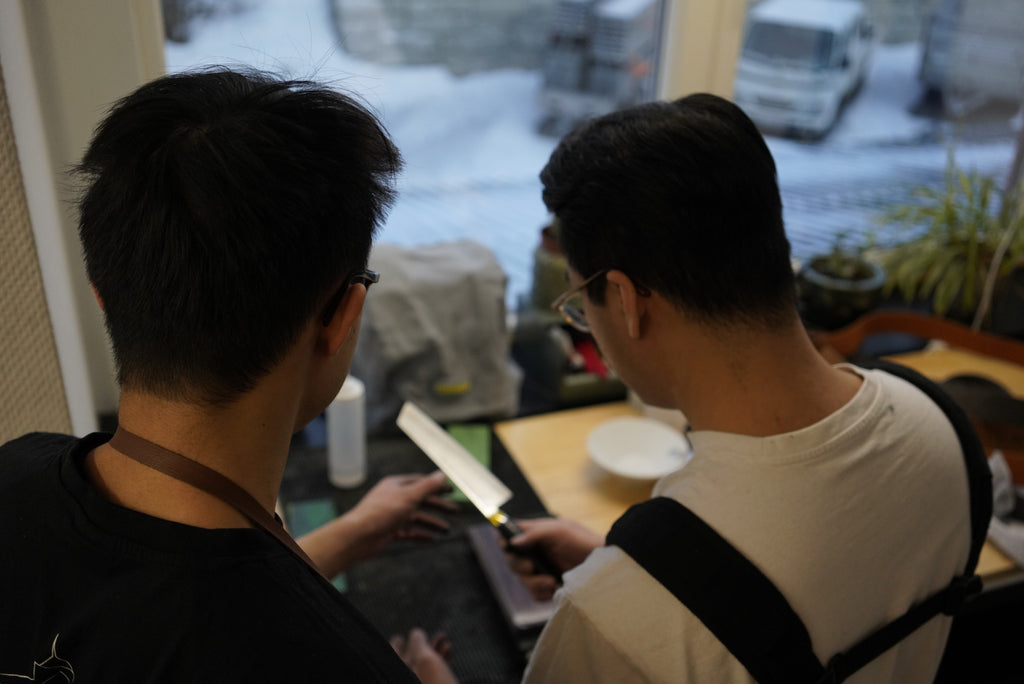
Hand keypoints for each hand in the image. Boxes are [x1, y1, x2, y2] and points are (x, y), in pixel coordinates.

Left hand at [297, 472, 455, 575]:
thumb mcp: (409, 496)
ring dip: (432, 523)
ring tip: (447, 530)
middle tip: (455, 511)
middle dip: (438, 506)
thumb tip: (442, 474)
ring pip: (417, 518)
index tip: (450, 490)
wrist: (359, 536)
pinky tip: (432, 539)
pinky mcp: (390, 531)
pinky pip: (409, 532)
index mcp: (396, 485)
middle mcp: (394, 499)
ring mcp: (392, 516)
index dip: (436, 486)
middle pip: (421, 501)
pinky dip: (421, 535)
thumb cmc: (381, 512)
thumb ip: (427, 486)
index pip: (420, 482)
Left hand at [390, 628, 456, 683]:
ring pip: (424, 671)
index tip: (399, 637)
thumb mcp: (425, 658)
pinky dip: (441, 664)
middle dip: (419, 647)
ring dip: (434, 652)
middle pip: (408, 665)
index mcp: (397, 677)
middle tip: (421, 635)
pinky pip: (434, 678)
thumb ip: (418, 644)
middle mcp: (406, 682)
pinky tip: (449, 650)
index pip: (392, 659)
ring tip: (443, 638)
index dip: (396, 646)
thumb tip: (416, 633)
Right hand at [504, 517, 601, 600]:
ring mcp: (541, 569)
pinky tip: (553, 589)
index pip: (511, 535)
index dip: (504, 541)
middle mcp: (536, 551)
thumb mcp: (559, 530)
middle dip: (519, 566)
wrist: (604, 564)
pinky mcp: (549, 585)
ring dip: (533, 582)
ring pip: (523, 579)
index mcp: (535, 534)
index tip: (507, 547)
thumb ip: (535, 533)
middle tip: (531, 567)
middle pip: (513, 561)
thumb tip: (513, 542)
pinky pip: (535, 593)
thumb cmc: (582, 540)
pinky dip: (541, 593)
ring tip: (550, 581)